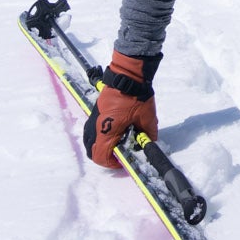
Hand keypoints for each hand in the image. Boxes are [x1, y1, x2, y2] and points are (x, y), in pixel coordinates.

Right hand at [82, 50, 159, 167]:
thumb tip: (150, 143)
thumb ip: (149, 135)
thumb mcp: (147, 119)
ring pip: (90, 141)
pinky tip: (113, 130)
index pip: (101, 157)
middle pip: (92, 151)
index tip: (123, 160)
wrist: (128, 76)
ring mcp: (93, 119)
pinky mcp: (95, 111)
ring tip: (116, 142)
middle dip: (105, 156)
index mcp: (107, 132)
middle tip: (119, 153)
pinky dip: (99, 135)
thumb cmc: (137, 98)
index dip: (112, 163)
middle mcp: (96, 128)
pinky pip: (92, 130)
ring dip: (100, 145)